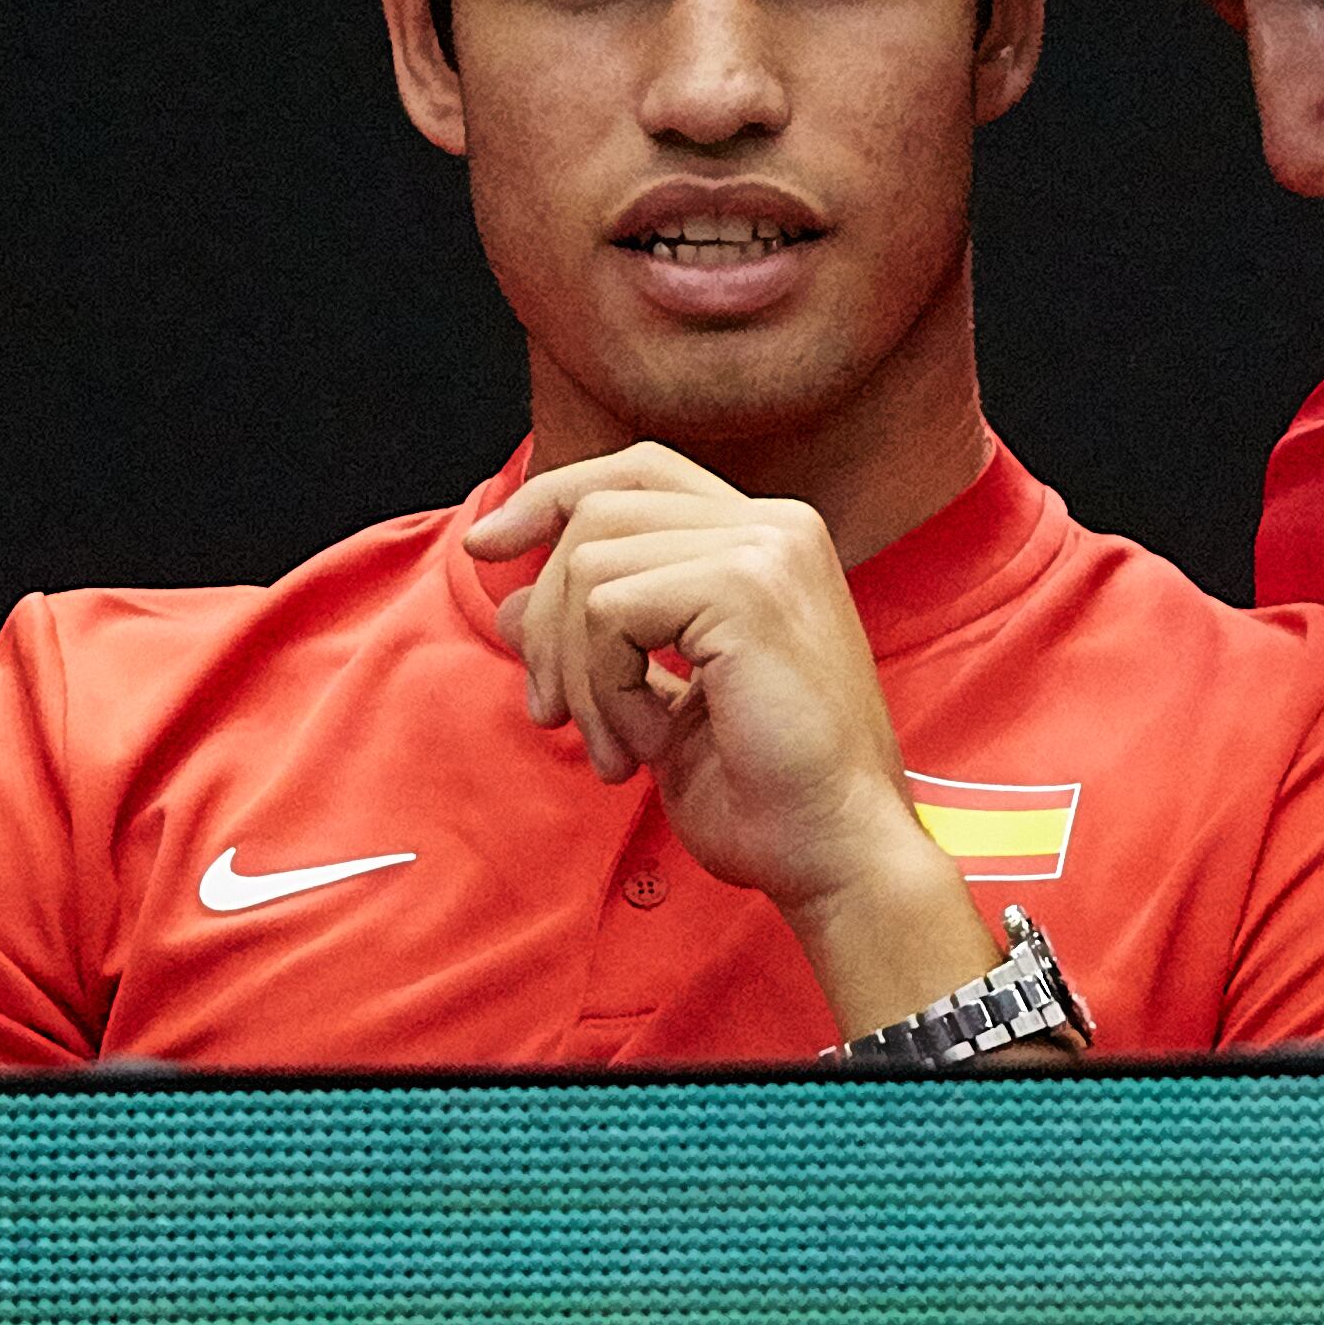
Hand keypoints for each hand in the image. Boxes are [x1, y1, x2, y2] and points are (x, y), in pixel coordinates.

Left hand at [467, 444, 999, 1024]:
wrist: (836, 850)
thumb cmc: (768, 792)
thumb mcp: (658, 703)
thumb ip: (597, 641)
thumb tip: (511, 602)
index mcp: (771, 542)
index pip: (637, 474)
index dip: (552, 497)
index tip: (487, 548)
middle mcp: (776, 527)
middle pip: (599, 511)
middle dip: (549, 618)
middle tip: (554, 714)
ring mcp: (765, 551)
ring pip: (590, 564)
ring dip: (578, 671)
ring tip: (617, 747)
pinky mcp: (744, 589)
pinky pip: (607, 611)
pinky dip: (605, 688)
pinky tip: (649, 741)